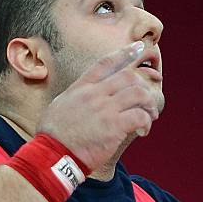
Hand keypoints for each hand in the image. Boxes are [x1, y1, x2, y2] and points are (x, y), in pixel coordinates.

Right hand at [37, 41, 158, 169]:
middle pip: (128, 76)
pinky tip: (143, 131)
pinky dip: (146, 122)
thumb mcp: (60, 105)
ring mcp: (105, 109)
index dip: (125, 53)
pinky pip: (140, 116)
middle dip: (143, 86)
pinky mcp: (114, 126)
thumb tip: (82, 95)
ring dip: (149, 105)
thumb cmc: (53, 135)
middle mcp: (95, 94)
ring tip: (150, 117)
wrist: (52, 154)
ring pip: (139, 94)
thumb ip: (76, 96)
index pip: (106, 63)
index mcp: (81, 87)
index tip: (139, 47)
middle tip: (147, 102)